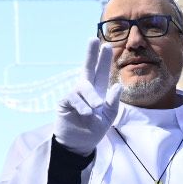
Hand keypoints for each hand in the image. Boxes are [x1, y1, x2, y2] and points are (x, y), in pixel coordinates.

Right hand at [53, 37, 121, 154]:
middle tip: (92, 39)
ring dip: (92, 97)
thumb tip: (118, 85)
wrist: (79, 144)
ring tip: (97, 108)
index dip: (103, 60)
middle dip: (90, 54)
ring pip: (83, 87)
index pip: (101, 72)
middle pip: (87, 68)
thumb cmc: (94, 129)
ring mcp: (74, 95)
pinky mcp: (64, 102)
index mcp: (98, 91)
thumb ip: (114, 102)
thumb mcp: (109, 117)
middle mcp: (85, 90)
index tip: (106, 45)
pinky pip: (73, 99)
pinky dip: (82, 106)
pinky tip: (87, 114)